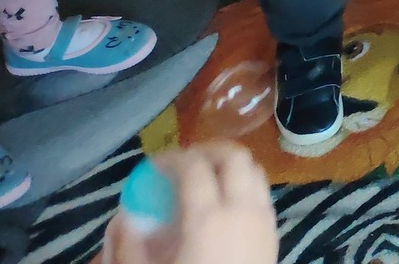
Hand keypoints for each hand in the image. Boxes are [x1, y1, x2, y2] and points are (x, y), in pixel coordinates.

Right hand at [99, 143, 277, 263]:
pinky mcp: (275, 232)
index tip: (153, 165)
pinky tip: (222, 203)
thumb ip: (128, 249)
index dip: (171, 158)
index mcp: (209, 219)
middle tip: (181, 163)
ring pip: (254, 170)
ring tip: (203, 178)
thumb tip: (123, 219)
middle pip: (234, 156)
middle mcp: (243, 210)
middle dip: (206, 150)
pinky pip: (262, 192)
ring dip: (229, 165)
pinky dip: (243, 183)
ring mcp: (265, 219)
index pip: (194, 166)